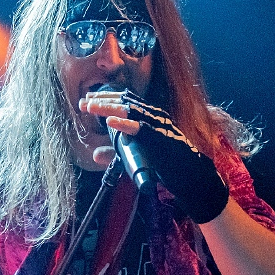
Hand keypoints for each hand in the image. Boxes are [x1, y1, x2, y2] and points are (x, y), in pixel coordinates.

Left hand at [82, 90, 228, 222]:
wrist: (191, 177)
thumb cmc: (167, 165)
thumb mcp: (136, 157)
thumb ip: (116, 154)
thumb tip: (94, 155)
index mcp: (150, 116)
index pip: (125, 101)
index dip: (105, 98)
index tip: (86, 98)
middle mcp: (155, 116)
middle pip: (125, 101)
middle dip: (102, 100)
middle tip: (83, 102)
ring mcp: (159, 125)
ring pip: (131, 110)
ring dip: (109, 107)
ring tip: (91, 106)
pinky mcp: (161, 139)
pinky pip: (141, 129)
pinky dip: (124, 124)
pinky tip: (110, 122)